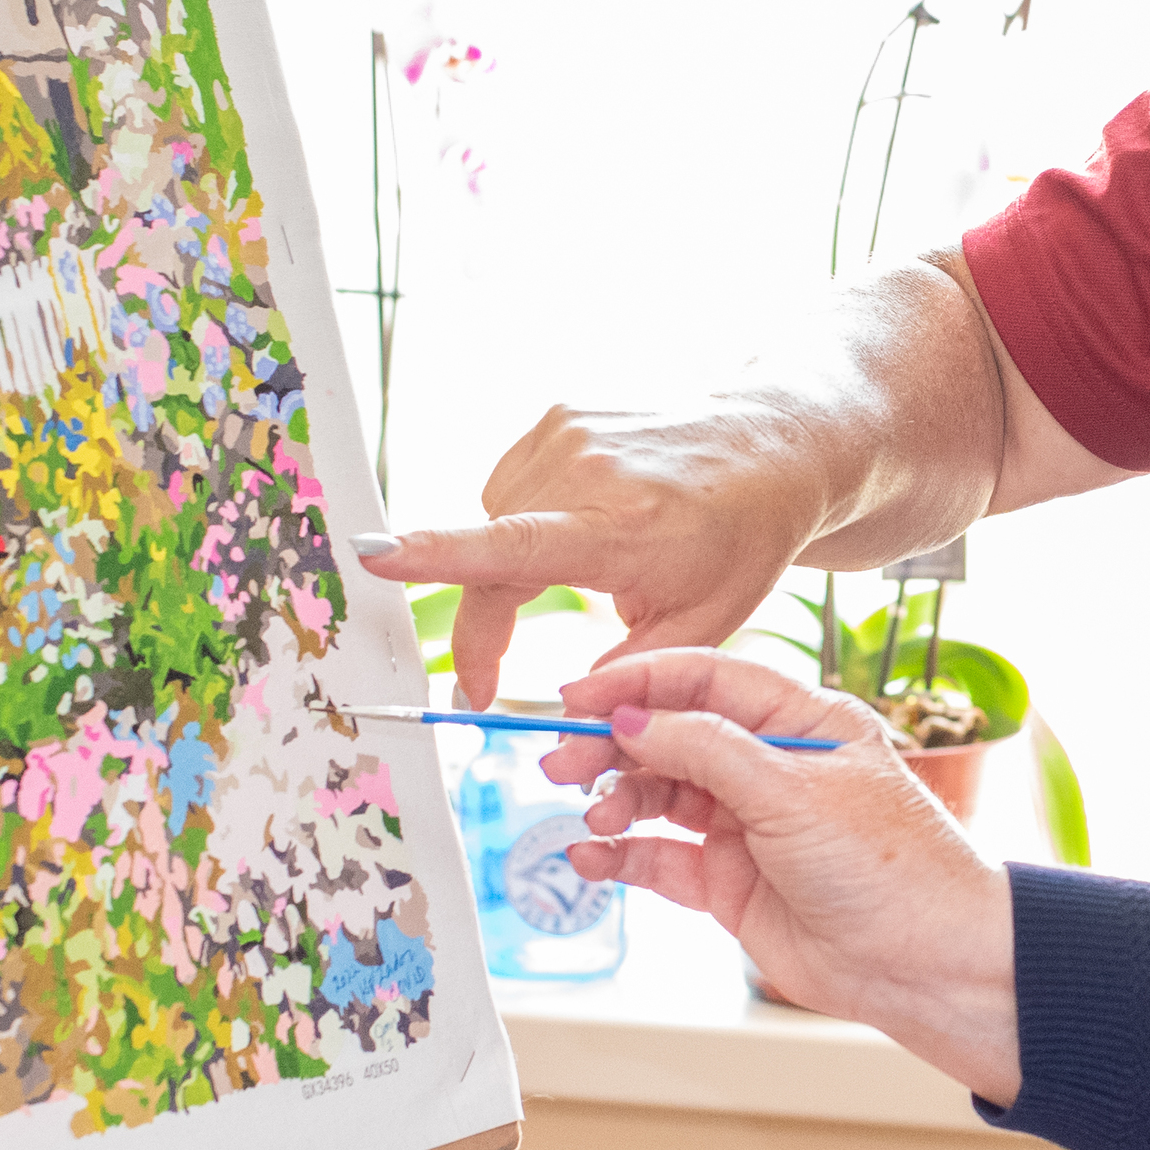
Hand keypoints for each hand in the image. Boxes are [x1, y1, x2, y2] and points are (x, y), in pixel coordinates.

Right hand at [370, 398, 831, 707]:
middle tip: (486, 682)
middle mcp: (586, 470)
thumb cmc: (742, 538)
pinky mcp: (559, 415)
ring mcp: (568, 433)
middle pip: (491, 560)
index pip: (511, 546)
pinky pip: (511, 487)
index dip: (437, 556)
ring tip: (587, 572)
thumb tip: (557, 734)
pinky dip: (528, 519)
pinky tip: (586, 526)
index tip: (374, 559)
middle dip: (484, 627)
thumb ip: (621, 681)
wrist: (774, 445)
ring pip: (495, 523)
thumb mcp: (699, 627)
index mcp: (619, 526)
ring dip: (512, 566)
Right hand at [543, 645, 1025, 1103]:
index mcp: (804, 720)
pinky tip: (591, 856)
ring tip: (591, 816)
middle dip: (614, 744)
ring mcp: (748, 825)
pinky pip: (659, 858)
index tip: (577, 697)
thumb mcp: (793, 791)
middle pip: (672, 736)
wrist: (925, 965)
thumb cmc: (889, 867)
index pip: (706, 681)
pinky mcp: (730, 883)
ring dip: (616, 800)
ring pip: (659, 796)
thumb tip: (632, 717)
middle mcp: (771, 766)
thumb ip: (706, 750)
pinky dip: (621, 854)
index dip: (638, 682)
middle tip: (562, 761)